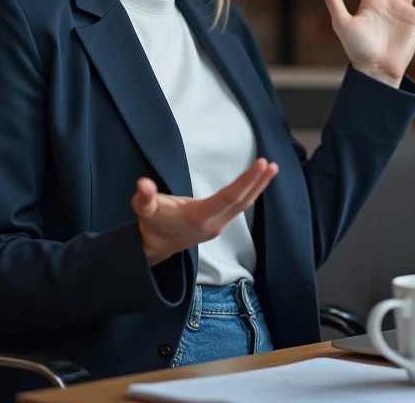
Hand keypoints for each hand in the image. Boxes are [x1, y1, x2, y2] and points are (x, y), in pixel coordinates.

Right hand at [131, 158, 277, 265]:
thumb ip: (144, 197)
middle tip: (272, 164)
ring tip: (272, 169)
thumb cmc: (152, 226)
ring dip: (258, 186)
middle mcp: (214, 222)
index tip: (261, 165)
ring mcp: (219, 225)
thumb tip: (143, 184)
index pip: (229, 196)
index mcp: (199, 217)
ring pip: (244, 204)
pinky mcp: (219, 224)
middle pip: (241, 200)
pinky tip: (259, 183)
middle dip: (257, 181)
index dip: (246, 180)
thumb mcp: (144, 210)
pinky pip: (240, 206)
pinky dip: (251, 192)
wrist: (155, 249)